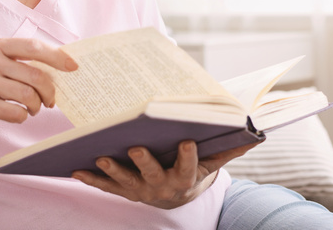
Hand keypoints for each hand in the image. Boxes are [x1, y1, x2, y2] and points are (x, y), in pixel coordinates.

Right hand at [0, 38, 76, 130]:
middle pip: (36, 74)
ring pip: (28, 94)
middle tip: (50, 100)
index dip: (57, 56)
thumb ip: (18, 61)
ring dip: (36, 105)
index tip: (73, 66)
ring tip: (32, 108)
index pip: (34, 47)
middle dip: (50, 90)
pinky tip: (17, 115)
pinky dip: (22, 116)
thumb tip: (57, 70)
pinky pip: (14, 111)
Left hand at [72, 140, 259, 208]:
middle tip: (135, 147)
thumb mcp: (213, 163)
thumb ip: (230, 148)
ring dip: (112, 170)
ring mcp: (140, 190)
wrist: (176, 198)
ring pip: (125, 181)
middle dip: (144, 162)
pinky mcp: (123, 191)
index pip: (190, 167)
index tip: (188, 141)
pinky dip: (91, 179)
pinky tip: (76, 168)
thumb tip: (256, 134)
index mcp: (186, 177)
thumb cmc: (195, 171)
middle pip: (153, 174)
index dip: (189, 156)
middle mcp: (162, 186)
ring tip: (101, 156)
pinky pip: (106, 187)